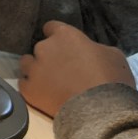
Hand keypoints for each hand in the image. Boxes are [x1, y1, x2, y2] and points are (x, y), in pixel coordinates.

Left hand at [19, 21, 135, 116]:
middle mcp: (44, 48)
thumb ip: (94, 48)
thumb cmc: (111, 80)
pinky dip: (33, 88)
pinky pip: (25, 83)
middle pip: (41, 48)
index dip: (57, 36)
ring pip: (27, 63)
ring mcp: (33, 68)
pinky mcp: (27, 88)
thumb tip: (89, 52)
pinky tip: (45, 94)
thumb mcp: (113, 56)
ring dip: (36, 69)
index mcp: (65, 35)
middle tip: (64, 70)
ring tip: (50, 82)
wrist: (100, 111)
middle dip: (50, 56)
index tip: (64, 46)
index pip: (52, 27)